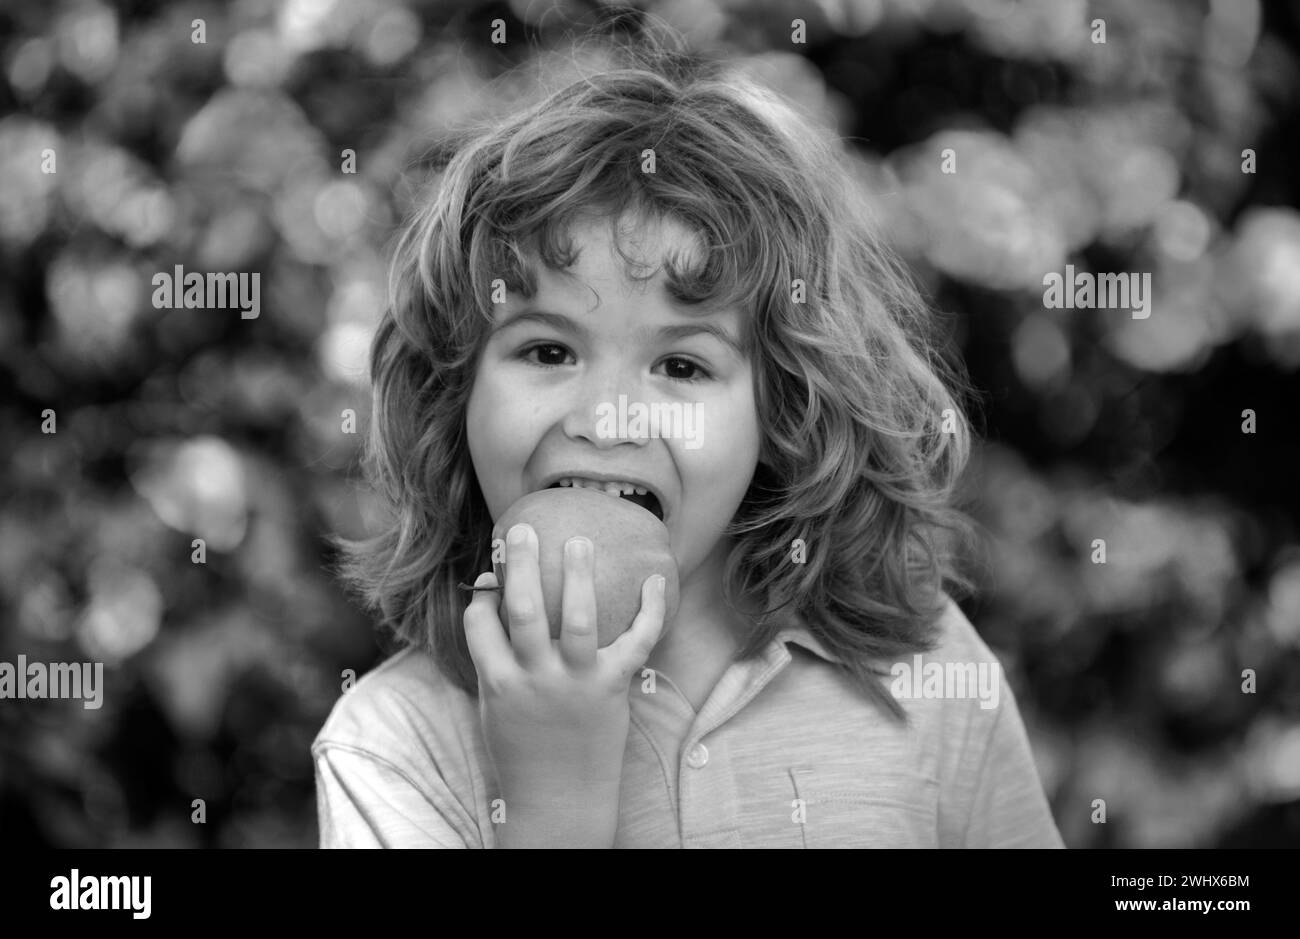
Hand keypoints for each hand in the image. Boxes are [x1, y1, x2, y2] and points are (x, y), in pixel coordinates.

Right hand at [463, 522, 667, 845]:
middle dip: (523, 565)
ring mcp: (575, 683)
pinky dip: (649, 611)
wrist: (560, 802)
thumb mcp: (493, 707)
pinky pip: (636, 643)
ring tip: (579, 541)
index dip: (483, 595)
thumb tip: (492, 606)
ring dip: (579, 576)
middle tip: (523, 529)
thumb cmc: (523, 751)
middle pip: (525, 610)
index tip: (491, 574)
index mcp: (498, 682)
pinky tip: (655, 581)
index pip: (480, 623)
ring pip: (578, 619)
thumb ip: (492, 660)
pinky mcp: (612, 689)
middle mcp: (535, 678)